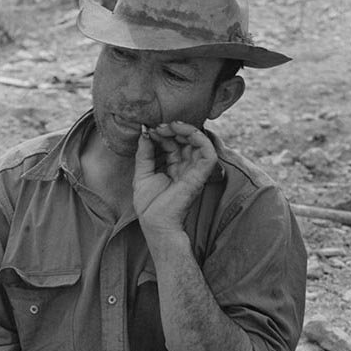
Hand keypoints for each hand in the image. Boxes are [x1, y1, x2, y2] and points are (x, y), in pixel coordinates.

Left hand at [133, 120, 216, 235]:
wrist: (156, 224)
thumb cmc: (150, 206)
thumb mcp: (142, 174)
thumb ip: (144, 154)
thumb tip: (144, 133)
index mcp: (173, 168)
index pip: (173, 144)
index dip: (163, 133)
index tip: (149, 130)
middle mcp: (186, 168)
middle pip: (186, 140)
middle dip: (173, 129)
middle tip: (158, 126)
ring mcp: (194, 171)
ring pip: (199, 142)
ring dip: (186, 129)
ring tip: (170, 126)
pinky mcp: (200, 175)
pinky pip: (208, 152)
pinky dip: (200, 138)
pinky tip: (184, 131)